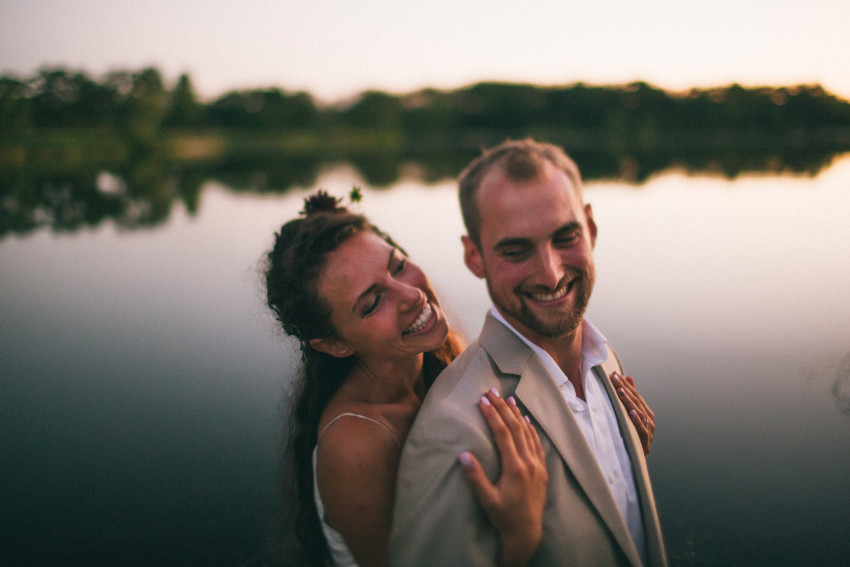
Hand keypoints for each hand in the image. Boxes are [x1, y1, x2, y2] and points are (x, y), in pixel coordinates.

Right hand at [458, 388, 547, 566]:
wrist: (526, 533)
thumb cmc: (503, 517)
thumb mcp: (486, 499)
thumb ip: (475, 477)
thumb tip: (463, 454)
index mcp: (514, 468)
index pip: (503, 434)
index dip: (492, 415)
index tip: (483, 400)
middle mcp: (529, 463)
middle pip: (516, 428)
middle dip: (503, 408)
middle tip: (493, 392)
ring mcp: (538, 466)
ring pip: (528, 434)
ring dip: (518, 415)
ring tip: (509, 400)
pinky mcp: (542, 471)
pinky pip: (538, 444)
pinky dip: (531, 430)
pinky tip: (527, 421)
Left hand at [611, 372, 654, 454]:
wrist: (631, 463)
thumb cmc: (628, 437)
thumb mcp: (627, 416)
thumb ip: (630, 398)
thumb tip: (629, 377)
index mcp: (646, 414)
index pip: (636, 396)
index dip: (625, 385)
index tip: (614, 373)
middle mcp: (649, 422)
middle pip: (637, 402)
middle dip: (625, 389)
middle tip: (614, 377)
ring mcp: (649, 433)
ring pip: (640, 414)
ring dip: (629, 402)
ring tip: (620, 391)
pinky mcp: (645, 444)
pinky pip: (642, 430)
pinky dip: (637, 421)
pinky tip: (631, 412)